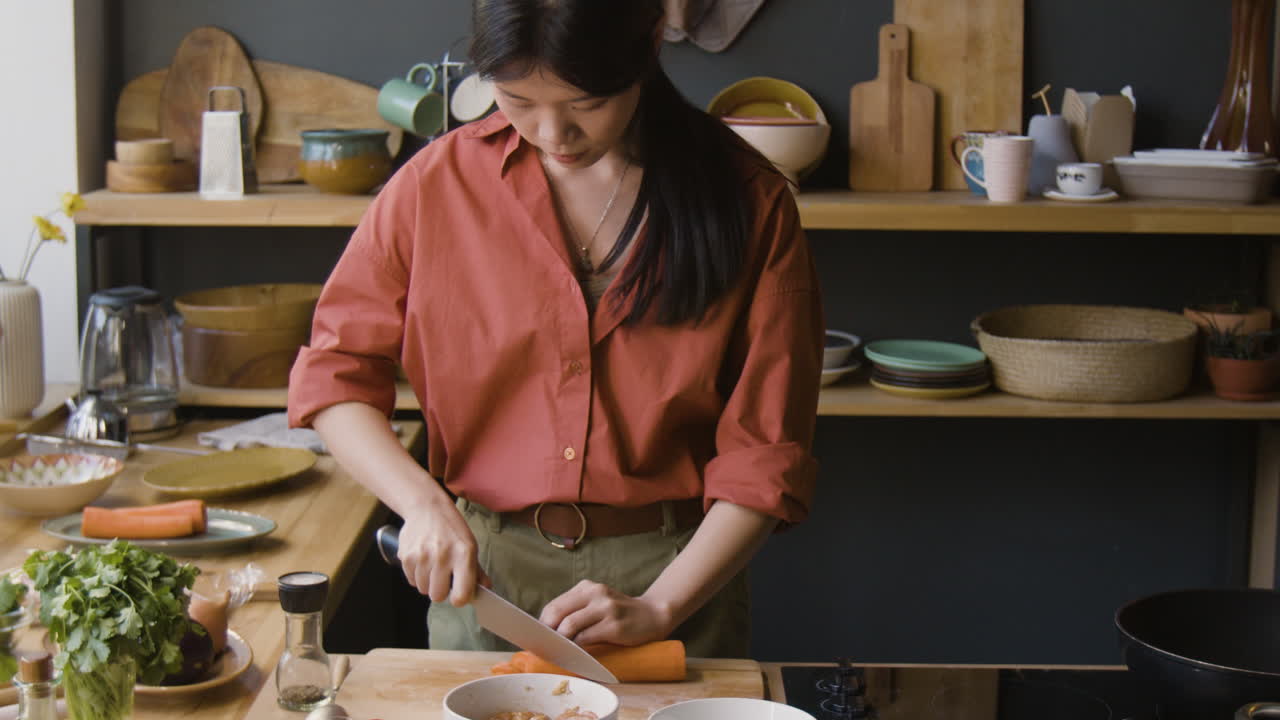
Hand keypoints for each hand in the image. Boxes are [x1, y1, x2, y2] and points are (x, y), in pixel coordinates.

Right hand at [397, 497, 487, 606]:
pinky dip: (416, 575)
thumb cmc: (452, 529)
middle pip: (438, 596)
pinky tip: (422, 561)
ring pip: (423, 589)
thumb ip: (477, 570)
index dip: (459, 599)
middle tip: (443, 577)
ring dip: (428, 582)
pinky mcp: (407, 556)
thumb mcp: (470, 545)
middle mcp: (443, 556)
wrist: (427, 508)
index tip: (458, 594)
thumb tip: (485, 589)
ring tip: (432, 565)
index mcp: (464, 555)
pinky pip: (411, 580)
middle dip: (440, 590)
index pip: (461, 595)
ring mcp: (423, 556)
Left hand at [539, 580, 673, 646]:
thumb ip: (576, 610)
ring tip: (559, 650)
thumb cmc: (619, 614)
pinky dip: (577, 647)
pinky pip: (587, 637)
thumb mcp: (597, 604)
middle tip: (545, 646)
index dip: (543, 623)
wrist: (653, 615)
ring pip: (570, 625)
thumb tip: (548, 631)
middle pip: (558, 613)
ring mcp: (606, 608)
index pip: (554, 605)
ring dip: (561, 641)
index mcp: (586, 588)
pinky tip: (576, 653)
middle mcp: (595, 593)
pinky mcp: (615, 625)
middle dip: (548, 632)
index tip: (538, 637)